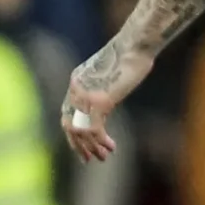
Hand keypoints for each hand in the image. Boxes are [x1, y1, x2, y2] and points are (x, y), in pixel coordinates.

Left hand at [62, 41, 150, 162]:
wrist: (136, 44)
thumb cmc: (132, 53)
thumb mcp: (112, 72)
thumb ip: (105, 85)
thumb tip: (109, 96)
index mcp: (76, 80)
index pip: (68, 111)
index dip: (74, 132)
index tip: (84, 145)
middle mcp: (75, 88)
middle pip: (68, 122)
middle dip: (78, 144)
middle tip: (88, 159)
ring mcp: (86, 95)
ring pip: (81, 129)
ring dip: (91, 147)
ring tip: (103, 157)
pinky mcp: (99, 100)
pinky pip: (95, 128)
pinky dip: (101, 141)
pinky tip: (112, 147)